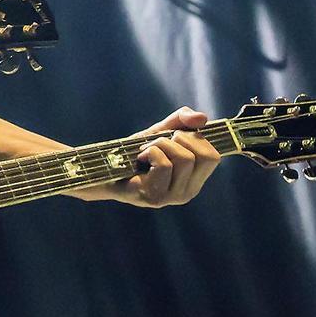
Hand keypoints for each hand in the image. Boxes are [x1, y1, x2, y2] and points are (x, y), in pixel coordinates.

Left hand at [105, 106, 219, 206]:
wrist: (102, 169)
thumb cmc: (132, 153)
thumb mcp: (158, 133)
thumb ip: (180, 122)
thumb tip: (202, 118)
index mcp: (194, 180)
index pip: (214, 156)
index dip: (196, 138)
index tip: (174, 138)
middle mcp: (187, 192)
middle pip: (205, 155)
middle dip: (181, 139)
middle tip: (159, 143)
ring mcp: (171, 198)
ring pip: (184, 158)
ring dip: (161, 144)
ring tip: (146, 151)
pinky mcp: (154, 198)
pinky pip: (164, 164)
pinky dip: (150, 152)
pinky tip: (139, 159)